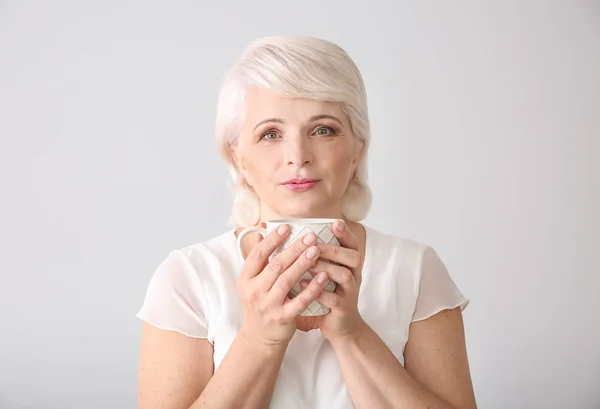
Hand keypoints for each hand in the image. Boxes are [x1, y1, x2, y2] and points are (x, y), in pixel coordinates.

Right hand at [237, 223, 329, 347]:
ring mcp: (269, 305)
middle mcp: (254, 292)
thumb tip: (261, 232)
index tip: (287, 227)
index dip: (272, 239)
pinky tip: (323, 276)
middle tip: (310, 236)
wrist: (260, 338)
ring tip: (316, 250)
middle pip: (275, 265)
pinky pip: (300, 300)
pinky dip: (312, 288)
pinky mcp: (283, 317)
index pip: (258, 255)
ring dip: (303, 264)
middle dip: (294, 249)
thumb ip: (258, 259)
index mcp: (246, 279)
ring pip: (287, 280)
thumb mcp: (252, 282)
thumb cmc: (259, 304)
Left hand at [295, 220, 366, 340]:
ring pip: (345, 275)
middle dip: (333, 249)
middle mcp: (354, 276)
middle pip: (353, 257)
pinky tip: (303, 286)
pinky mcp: (344, 309)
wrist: (338, 326)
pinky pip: (335, 299)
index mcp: (349, 265)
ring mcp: (350, 293)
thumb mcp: (325, 274)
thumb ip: (315, 258)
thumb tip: (294, 239)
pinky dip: (320, 292)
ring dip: (327, 267)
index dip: (345, 233)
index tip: (335, 223)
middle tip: (315, 245)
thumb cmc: (327, 295)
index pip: (352, 244)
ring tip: (309, 264)